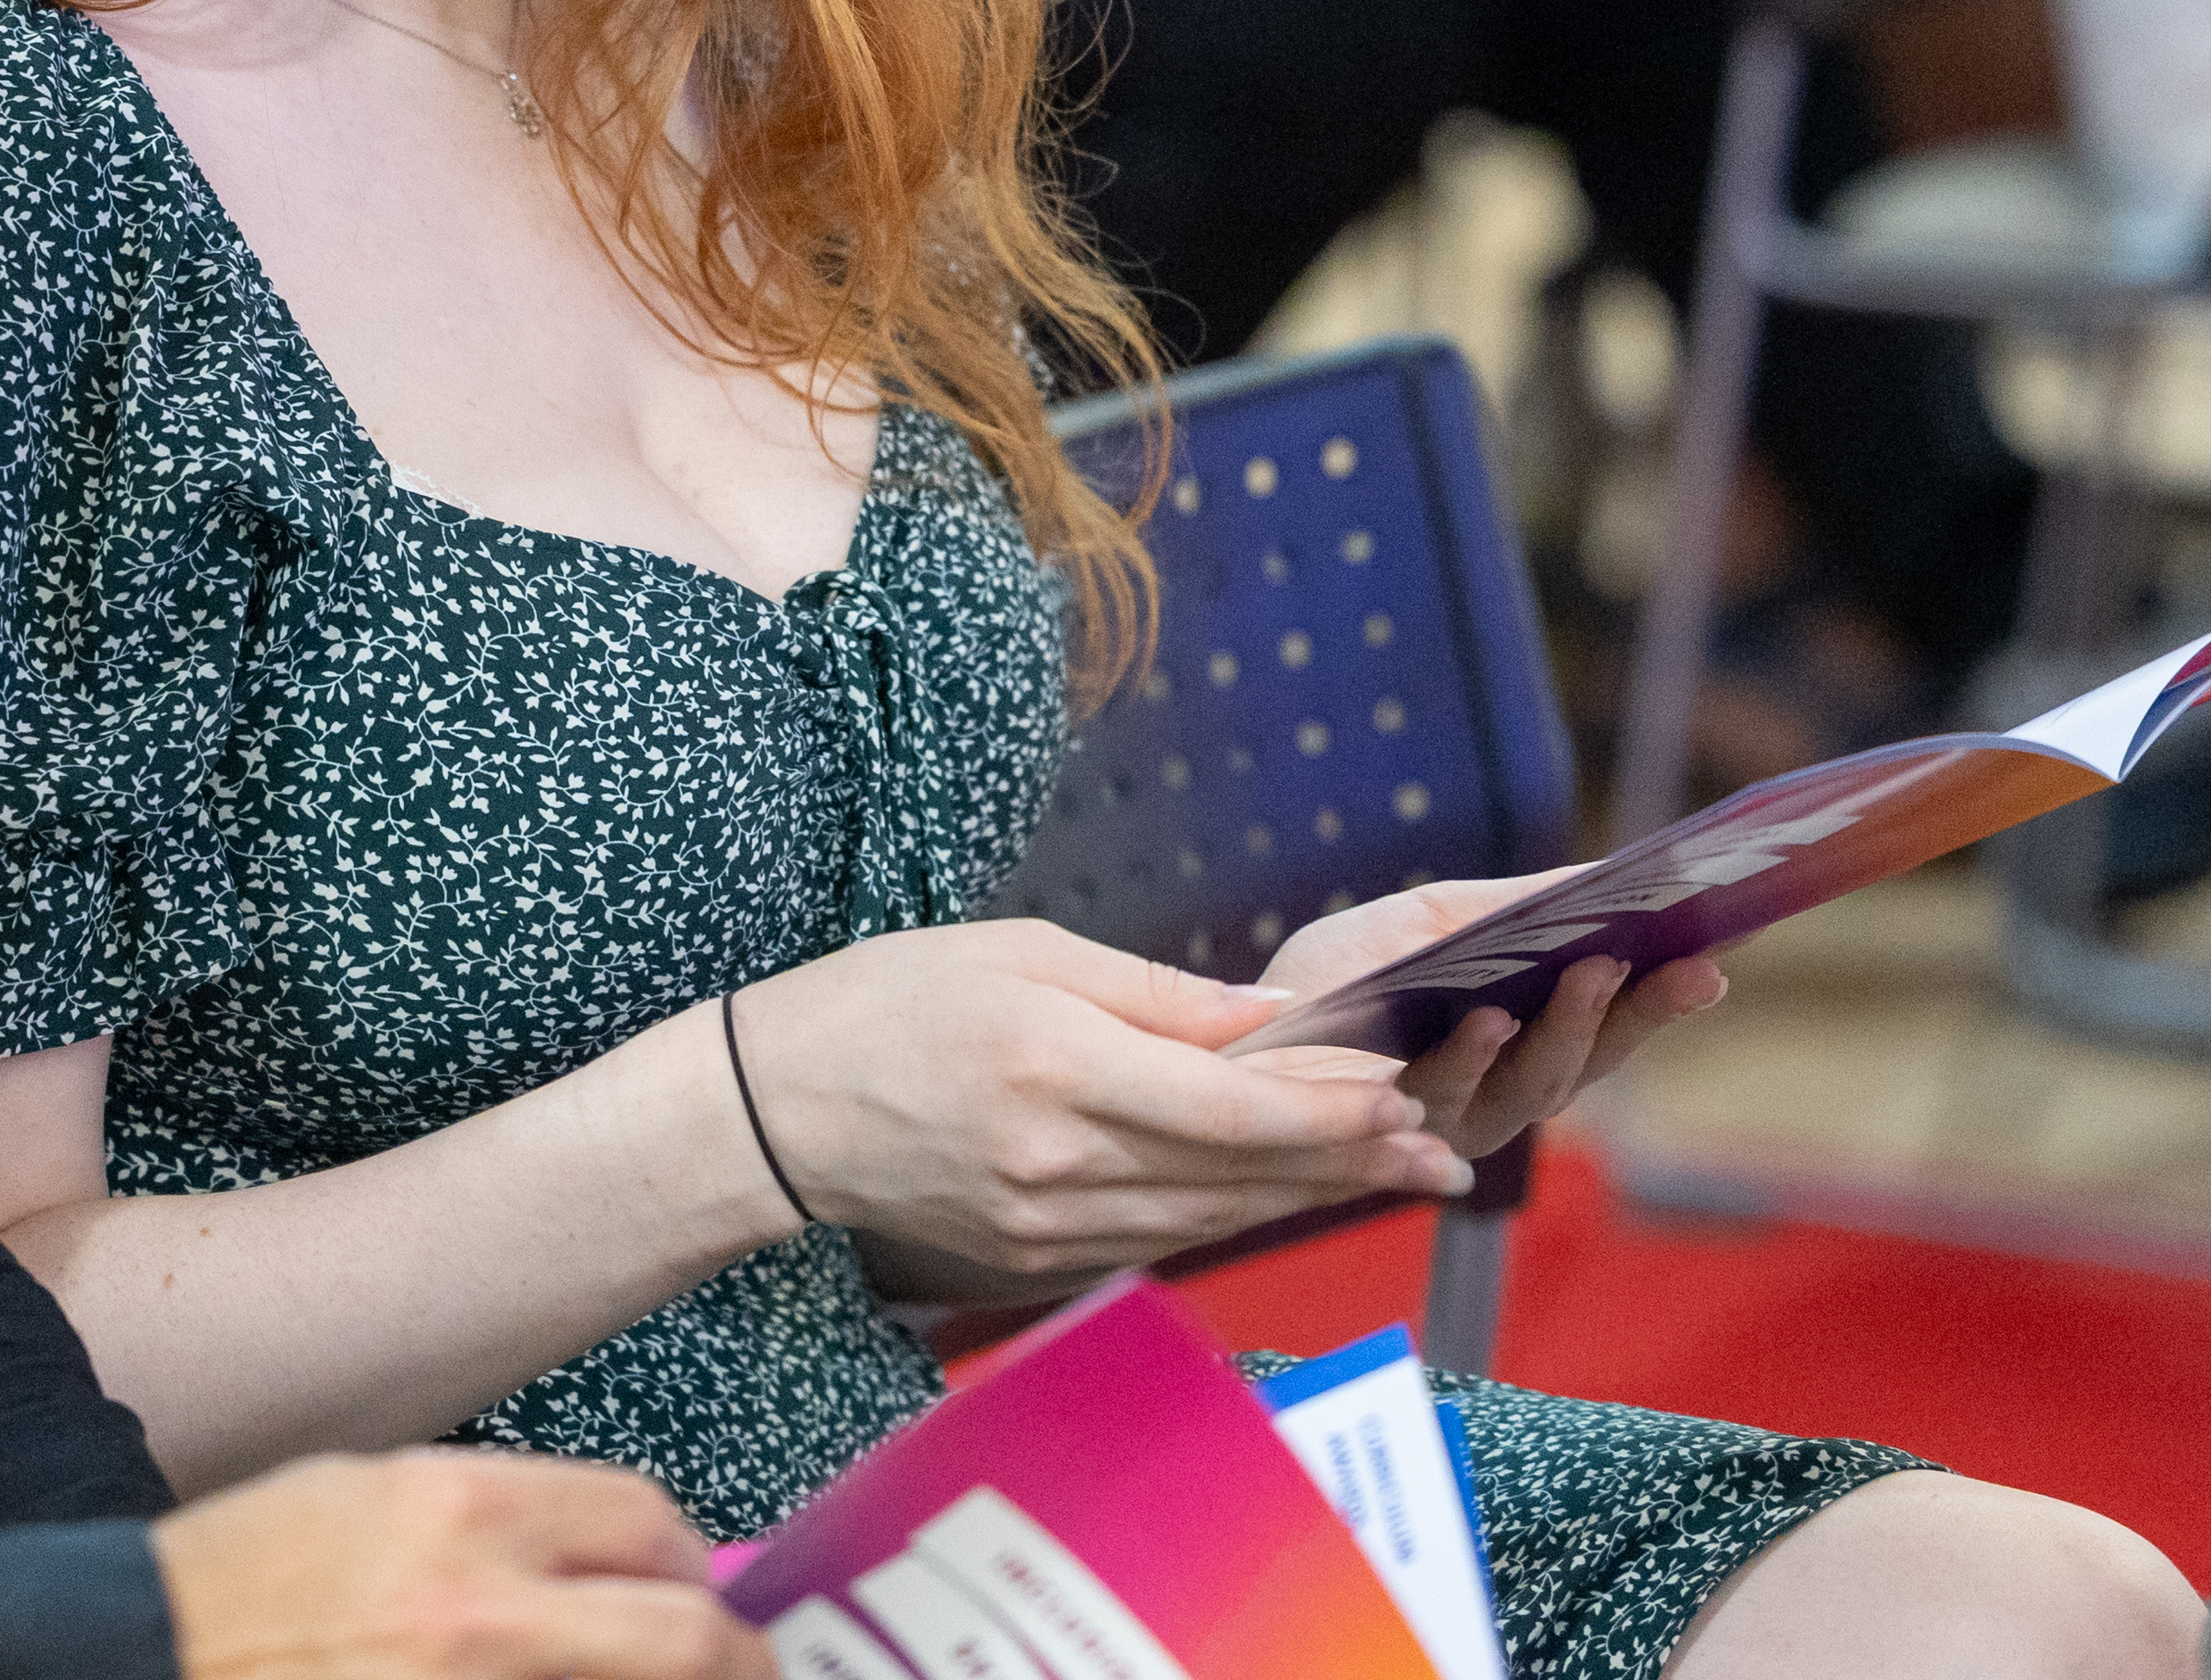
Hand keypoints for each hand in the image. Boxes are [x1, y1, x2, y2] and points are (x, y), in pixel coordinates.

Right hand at [156, 1449, 766, 1679]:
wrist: (141, 1658)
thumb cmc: (237, 1582)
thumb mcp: (367, 1496)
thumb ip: (494, 1519)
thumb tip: (603, 1555)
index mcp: (461, 1508)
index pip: (645, 1522)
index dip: (684, 1558)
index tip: (692, 1582)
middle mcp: (485, 1608)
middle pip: (685, 1635)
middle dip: (729, 1656)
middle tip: (740, 1667)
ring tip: (656, 1679)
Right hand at [734, 918, 1463, 1281]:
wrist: (774, 1110)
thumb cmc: (887, 1002)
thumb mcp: (1018, 950)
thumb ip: (1152, 993)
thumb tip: (1264, 1016)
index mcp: (1055, 1066)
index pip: (1227, 1104)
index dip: (1326, 1106)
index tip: (1400, 1093)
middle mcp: (1059, 1161)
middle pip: (1238, 1171)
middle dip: (1348, 1158)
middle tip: (1436, 1146)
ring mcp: (1047, 1224)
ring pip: (1212, 1217)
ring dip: (1307, 1194)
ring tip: (1390, 1171)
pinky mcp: (1036, 1259)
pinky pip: (1161, 1238)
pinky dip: (1232, 1213)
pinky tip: (1283, 1190)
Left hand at [1260, 880, 1722, 1161]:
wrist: (1231, 1046)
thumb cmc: (1333, 985)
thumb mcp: (1422, 924)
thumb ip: (1506, 909)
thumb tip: (1596, 876)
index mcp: (1522, 1044)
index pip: (1614, 1020)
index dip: (1670, 990)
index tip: (1726, 943)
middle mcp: (1503, 1094)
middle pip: (1594, 1057)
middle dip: (1647, 1011)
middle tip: (1691, 962)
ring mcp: (1455, 1122)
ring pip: (1536, 1084)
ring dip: (1571, 1025)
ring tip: (1597, 967)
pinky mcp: (1396, 1138)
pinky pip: (1445, 1094)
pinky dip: (1473, 1055)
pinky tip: (1490, 1016)